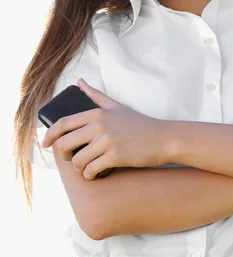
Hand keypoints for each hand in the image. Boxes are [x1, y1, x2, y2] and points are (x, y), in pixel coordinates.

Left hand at [41, 78, 170, 178]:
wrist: (163, 138)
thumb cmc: (139, 123)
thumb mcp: (116, 106)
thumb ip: (95, 94)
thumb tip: (78, 81)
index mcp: (97, 113)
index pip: (63, 123)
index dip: (50, 135)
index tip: (45, 144)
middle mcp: (99, 126)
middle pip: (65, 144)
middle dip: (64, 155)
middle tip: (72, 159)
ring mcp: (107, 141)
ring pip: (77, 161)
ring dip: (79, 168)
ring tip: (87, 168)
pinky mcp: (115, 157)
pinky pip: (90, 170)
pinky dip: (90, 175)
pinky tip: (96, 173)